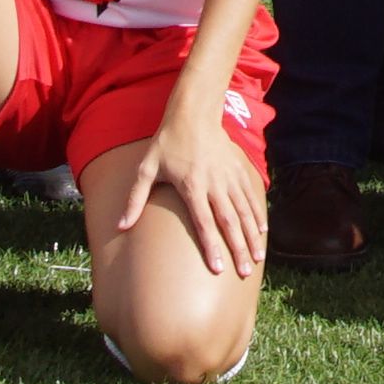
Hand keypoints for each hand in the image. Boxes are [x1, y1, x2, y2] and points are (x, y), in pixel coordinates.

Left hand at [125, 91, 264, 278]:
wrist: (194, 113)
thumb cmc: (167, 142)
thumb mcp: (147, 168)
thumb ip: (135, 199)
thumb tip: (121, 225)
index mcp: (192, 185)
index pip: (203, 222)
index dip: (211, 246)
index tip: (218, 267)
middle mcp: (214, 184)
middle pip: (229, 221)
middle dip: (238, 248)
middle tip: (245, 271)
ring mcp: (228, 177)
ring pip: (244, 211)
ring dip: (252, 236)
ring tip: (257, 258)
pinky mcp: (238, 170)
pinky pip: (250, 196)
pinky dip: (257, 214)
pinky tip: (262, 231)